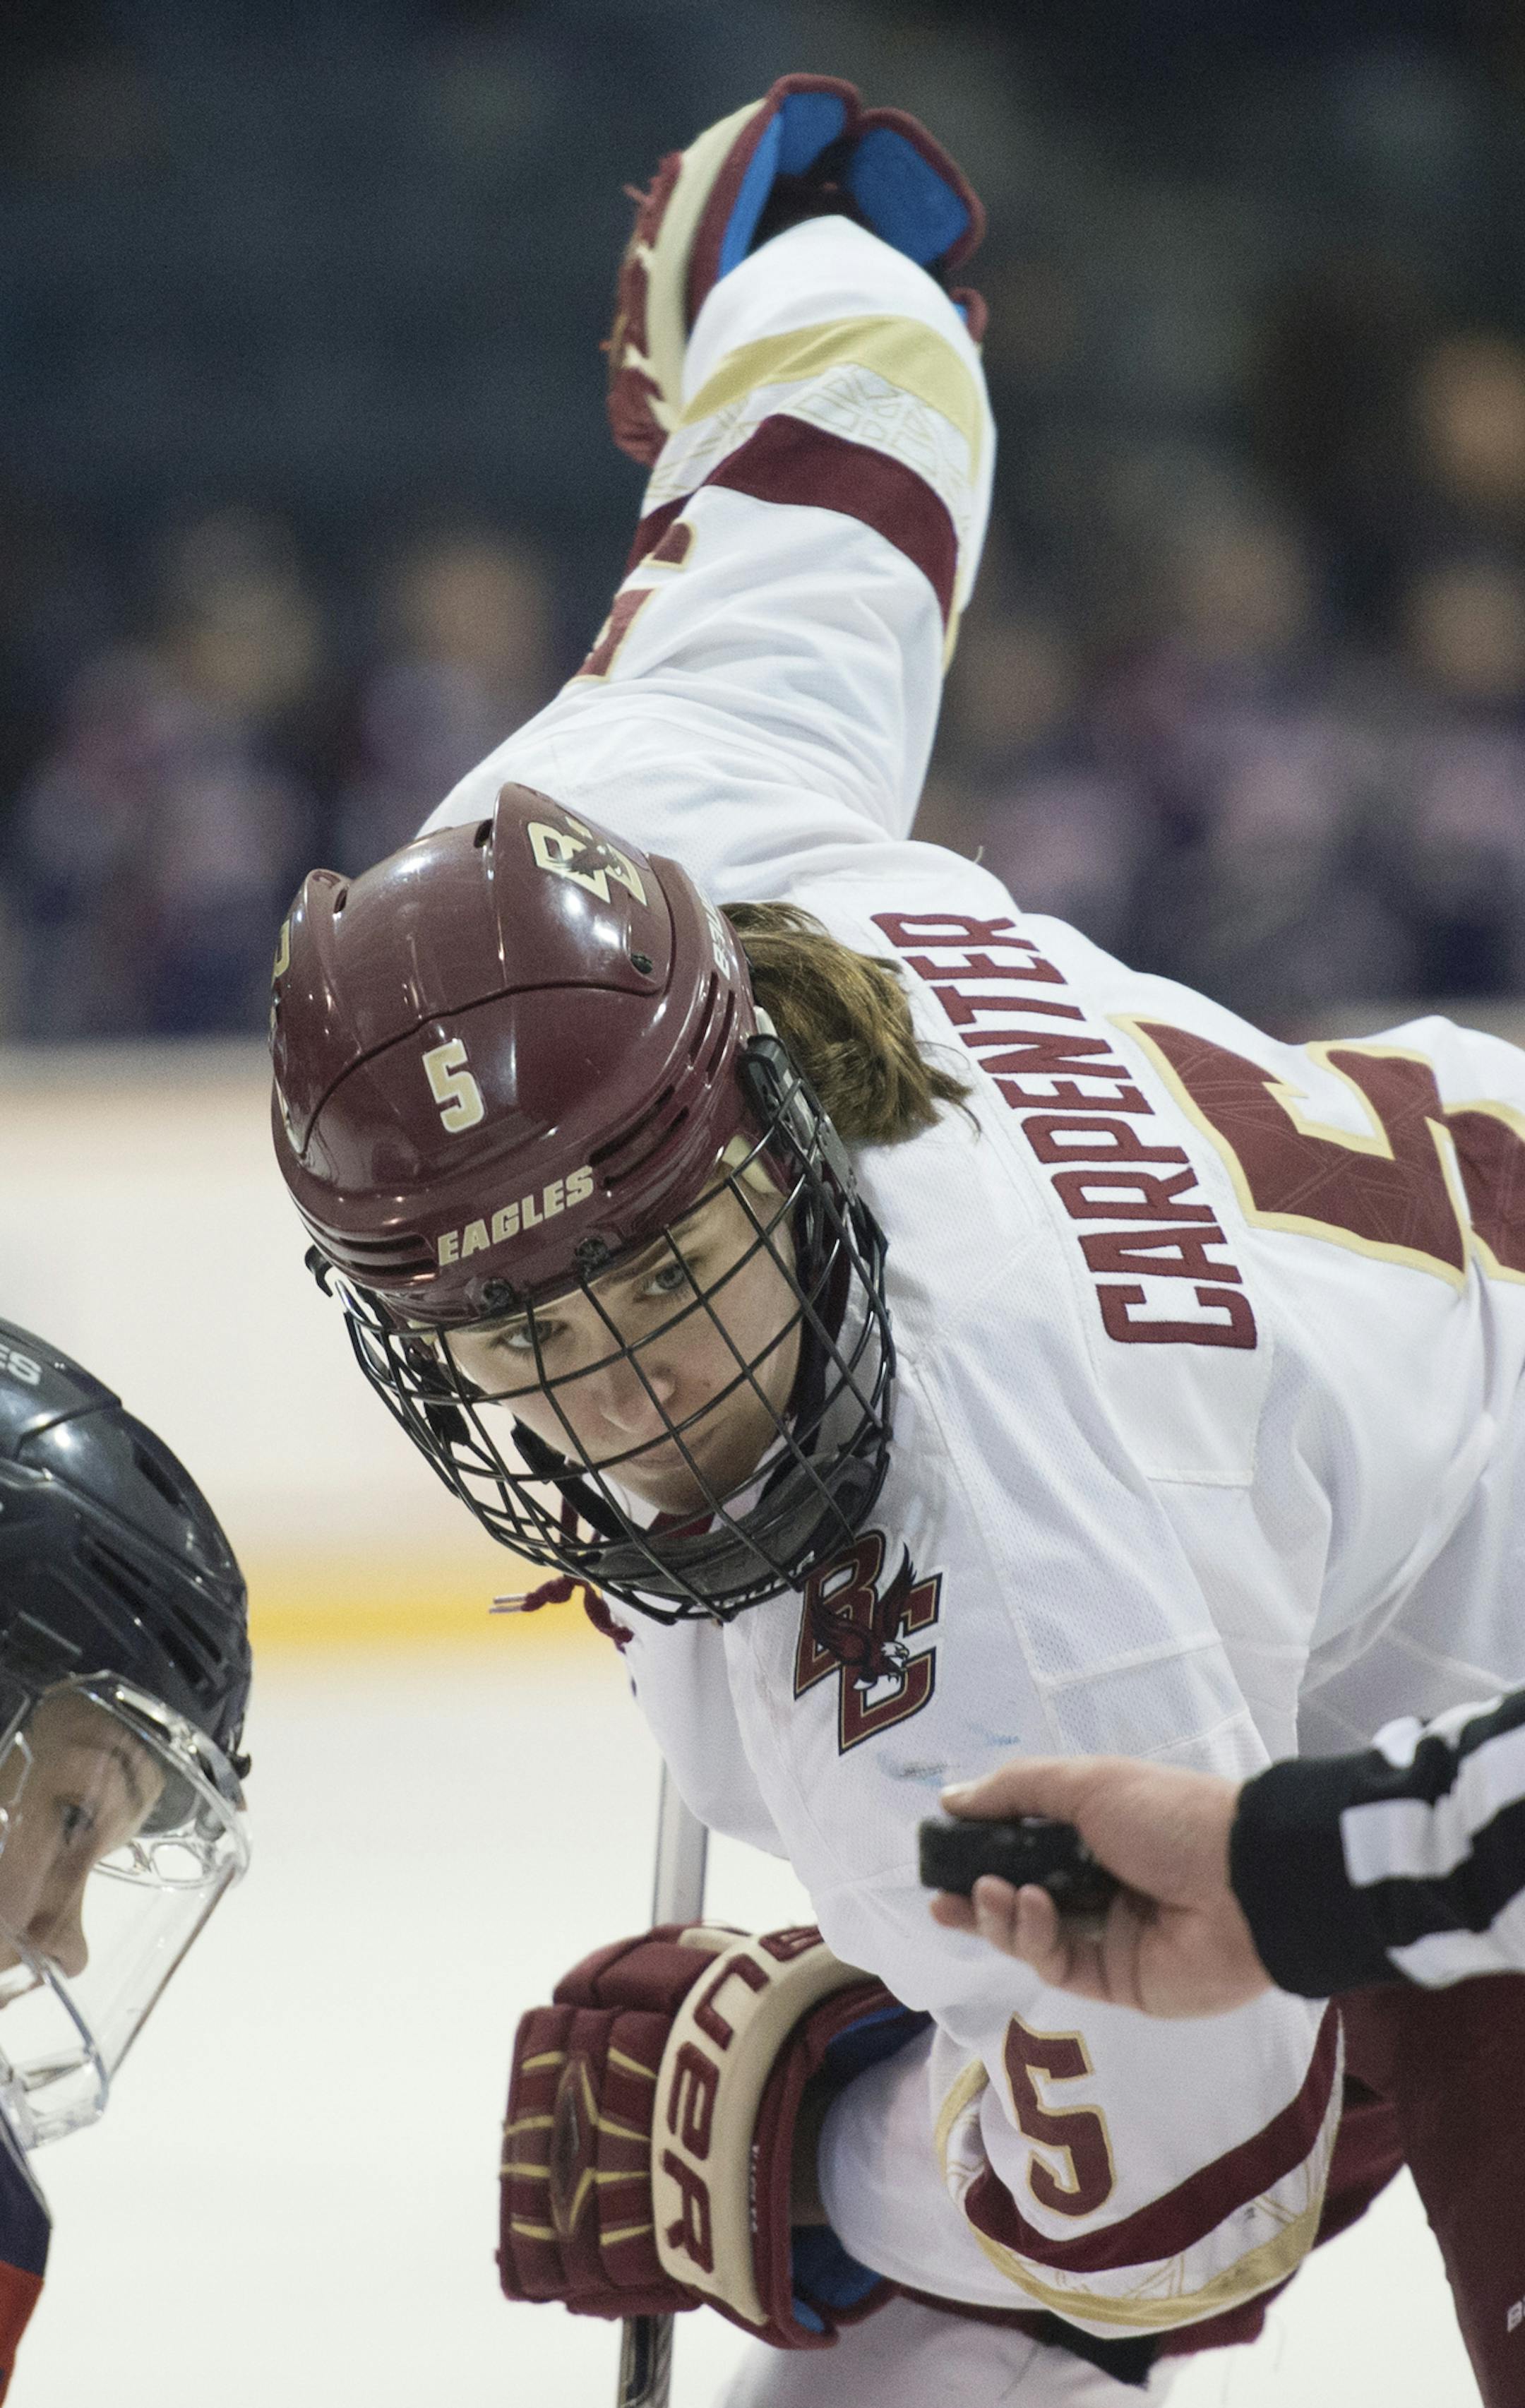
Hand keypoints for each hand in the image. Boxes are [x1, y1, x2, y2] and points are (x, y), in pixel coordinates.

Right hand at [928, 1756, 1271, 2017]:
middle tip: (941, 1896)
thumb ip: (1017, 1791)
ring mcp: (1109, 1936)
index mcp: (1101, 1832)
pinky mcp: (1118, 1983)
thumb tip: (951, 1799)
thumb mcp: (1090, 1784)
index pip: (1027, 1843)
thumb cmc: (1169, 1818)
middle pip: (1023, 1896)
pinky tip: (1027, 1908)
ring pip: (1034, 1935)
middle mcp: (1101, 1884)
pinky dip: (1035, 1937)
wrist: (1246, 1884)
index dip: (983, 1847)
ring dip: (1001, 1915)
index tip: (942, 1847)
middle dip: (979, 1896)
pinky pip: (1060, 1964)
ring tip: (990, 1893)